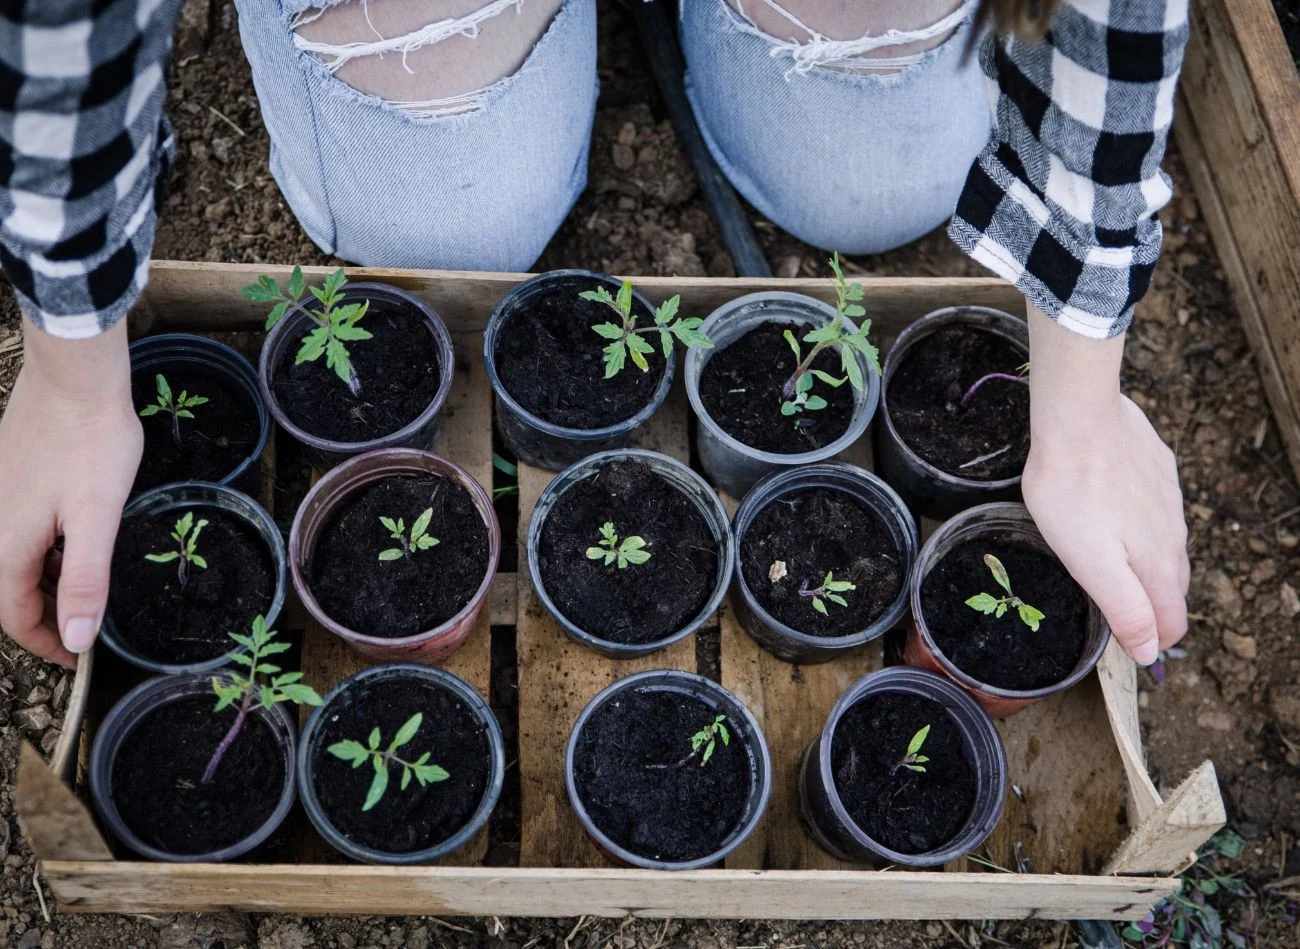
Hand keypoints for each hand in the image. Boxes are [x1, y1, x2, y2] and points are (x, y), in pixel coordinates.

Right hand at [0, 318, 140, 667]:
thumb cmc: (91, 444)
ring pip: (12, 561)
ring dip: (42, 584)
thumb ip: (87, 578)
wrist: (74, 377)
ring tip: (81, 594)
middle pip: (9, 591)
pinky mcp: (6, 477)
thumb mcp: (97, 518)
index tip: (76, 659)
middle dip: (43, 618)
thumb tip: (78, 638)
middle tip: (82, 632)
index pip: (15, 616)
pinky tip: (69, 545)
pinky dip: (40, 552)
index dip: (47, 644)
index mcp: (8, 545)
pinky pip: (14, 532)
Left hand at [1021, 306, 1188, 664]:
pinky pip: (1158, 512)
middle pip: (1172, 588)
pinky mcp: (1158, 471)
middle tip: (1128, 619)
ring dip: (1151, 569)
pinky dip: (1146, 529)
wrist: (1080, 420)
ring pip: (1167, 548)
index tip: (1133, 650)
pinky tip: (1123, 521)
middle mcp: (1173, 535)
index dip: (1153, 642)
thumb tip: (1149, 652)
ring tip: (1125, 577)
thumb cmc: (1073, 493)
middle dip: (1155, 610)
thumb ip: (1125, 609)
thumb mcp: (1091, 564)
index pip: (1171, 621)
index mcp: (1157, 564)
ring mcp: (1169, 500)